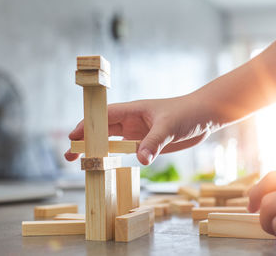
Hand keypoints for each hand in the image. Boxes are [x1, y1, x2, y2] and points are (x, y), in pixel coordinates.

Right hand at [64, 94, 210, 164]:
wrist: (205, 116)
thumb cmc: (187, 112)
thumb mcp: (169, 126)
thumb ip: (154, 142)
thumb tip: (140, 159)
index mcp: (133, 110)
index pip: (104, 116)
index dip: (87, 125)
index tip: (72, 136)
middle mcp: (132, 122)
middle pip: (102, 130)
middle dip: (86, 140)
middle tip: (70, 154)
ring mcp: (139, 133)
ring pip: (112, 141)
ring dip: (98, 150)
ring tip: (83, 161)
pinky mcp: (148, 143)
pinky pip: (127, 151)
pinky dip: (115, 157)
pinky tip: (106, 164)